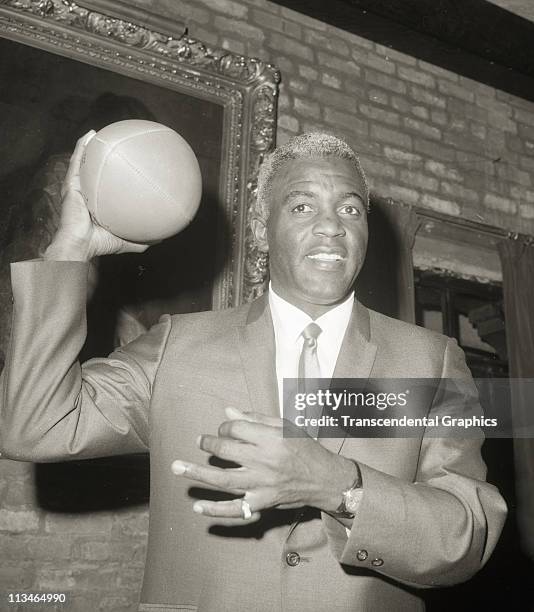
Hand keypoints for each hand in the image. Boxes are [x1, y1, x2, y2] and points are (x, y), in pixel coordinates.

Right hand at [44, 131, 150, 260]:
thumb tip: (162, 237)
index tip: (128, 165)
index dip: (115, 176)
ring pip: (84, 163)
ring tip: (99, 134)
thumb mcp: (128, 241)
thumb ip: (143, 238)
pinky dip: (82, 147)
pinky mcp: (71, 185)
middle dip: (101, 159)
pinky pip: (77, 162)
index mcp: (98, 204)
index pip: (106, 187)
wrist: (81, 245)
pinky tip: (90, 135)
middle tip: (114, 147)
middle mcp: (87, 194)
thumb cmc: (100, 244)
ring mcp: (78, 188)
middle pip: (94, 172)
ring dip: (90, 147)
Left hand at [171, 407, 358, 520]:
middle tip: (199, 440)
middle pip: (226, 451)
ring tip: (176, 467)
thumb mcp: (285, 426)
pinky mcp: (263, 502)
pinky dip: (215, 510)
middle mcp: (265, 460)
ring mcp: (262, 484)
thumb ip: (256, 419)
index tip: (225, 428)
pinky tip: (197, 508)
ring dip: (197, 473)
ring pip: (223, 480)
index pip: (236, 428)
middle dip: (208, 443)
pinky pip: (236, 509)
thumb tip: (228, 411)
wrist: (325, 479)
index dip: (225, 426)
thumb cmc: (306, 448)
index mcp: (271, 438)